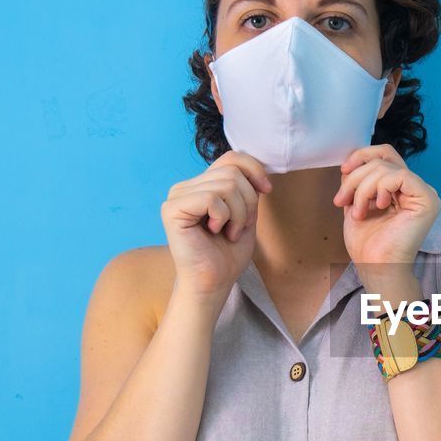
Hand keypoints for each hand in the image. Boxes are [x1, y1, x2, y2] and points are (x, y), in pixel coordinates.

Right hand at [161, 152, 272, 300]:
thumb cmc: (228, 253)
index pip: (231, 157)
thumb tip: (255, 168)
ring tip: (229, 232)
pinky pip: (212, 198)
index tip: (267, 190)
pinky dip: (224, 217)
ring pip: (226, 185)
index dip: (254, 170)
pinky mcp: (172, 209)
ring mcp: (176, 196)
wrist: (214, 282)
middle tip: (239, 227)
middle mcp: (186, 186)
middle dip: (248, 202)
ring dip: (238, 214)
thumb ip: (247, 188)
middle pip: (233, 172)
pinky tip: (215, 232)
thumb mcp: (246, 213)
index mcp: (202, 184)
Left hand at [334, 144, 440, 280]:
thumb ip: (358, 179)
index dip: (362, 156)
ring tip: (358, 212)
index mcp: (401, 187)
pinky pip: (399, 175)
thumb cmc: (368, 243)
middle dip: (356, 177)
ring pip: (386, 167)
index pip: (385, 154)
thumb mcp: (356, 201)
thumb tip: (352, 160)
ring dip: (363, 188)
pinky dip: (380, 188)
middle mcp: (415, 187)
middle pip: (383, 158)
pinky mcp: (427, 199)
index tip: (343, 172)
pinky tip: (378, 207)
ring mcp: (423, 192)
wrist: (376, 267)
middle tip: (343, 201)